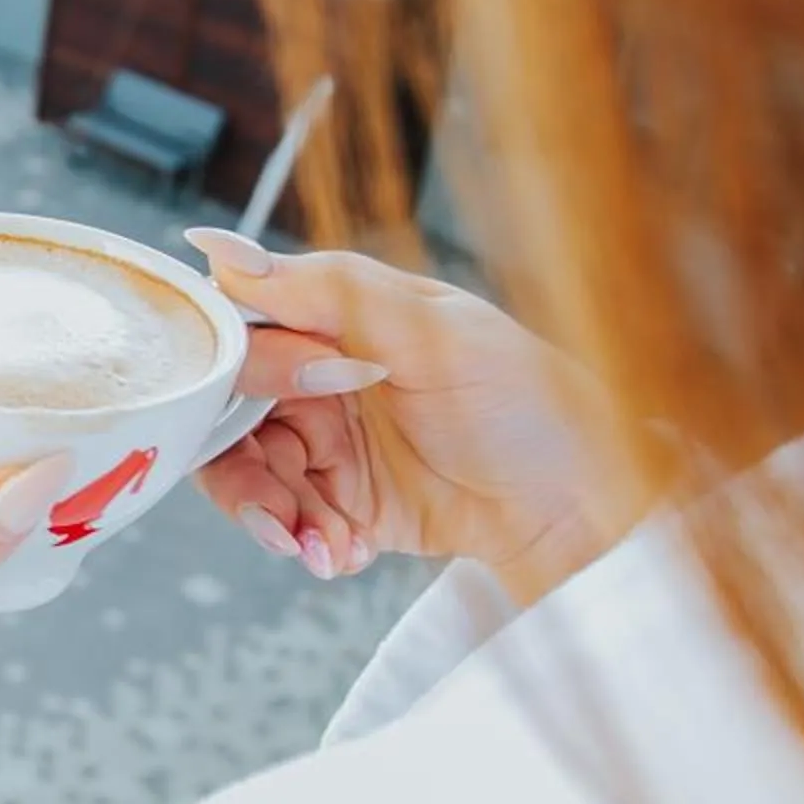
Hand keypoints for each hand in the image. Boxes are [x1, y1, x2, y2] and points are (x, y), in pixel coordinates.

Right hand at [184, 229, 643, 604]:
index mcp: (334, 320)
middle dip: (240, 466)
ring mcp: (330, 447)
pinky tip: (342, 554)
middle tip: (278, 503)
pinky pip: (289, 524)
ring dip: (267, 514)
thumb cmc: (529, 400)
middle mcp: (320, 380)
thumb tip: (220, 249)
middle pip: (225, 414)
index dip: (232, 369)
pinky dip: (305, 543)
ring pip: (245, 476)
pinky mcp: (345, 508)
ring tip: (311, 543)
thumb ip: (326, 290)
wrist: (583, 503)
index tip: (265, 400)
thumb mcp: (431, 328)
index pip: (238, 331)